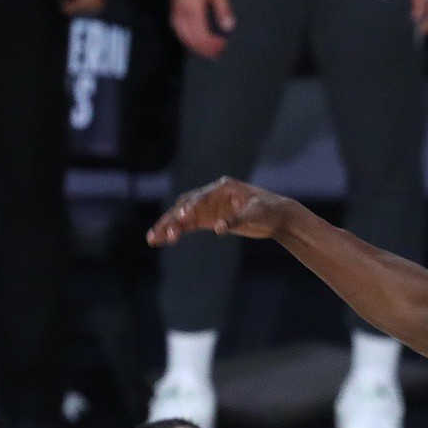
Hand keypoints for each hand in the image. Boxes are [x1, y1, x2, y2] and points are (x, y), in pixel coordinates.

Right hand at [147, 177, 294, 246]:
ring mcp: (208, 207)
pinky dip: (176, 232)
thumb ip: (237, 219)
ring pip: (182, 215)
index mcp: (223, 188)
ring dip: (168, 226)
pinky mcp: (208, 218)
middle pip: (186, 205)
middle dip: (173, 219)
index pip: (201, 197)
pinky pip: (187, 225)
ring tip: (152, 239)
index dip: (191, 207)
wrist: (276, 216)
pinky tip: (162, 240)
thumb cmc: (269, 210)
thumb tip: (219, 228)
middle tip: (161, 234)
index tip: (183, 217)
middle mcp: (211, 195)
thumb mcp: (256, 214)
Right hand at [171, 0, 234, 57]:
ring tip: (209, 51)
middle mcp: (182, 14)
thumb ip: (223, 8)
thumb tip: (228, 27)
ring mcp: (175, 14)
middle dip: (205, 49)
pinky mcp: (174, 12)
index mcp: (193, 9)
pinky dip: (188, 40)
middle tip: (218, 52)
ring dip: (196, 47)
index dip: (212, 44)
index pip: (202, 35)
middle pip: (192, 40)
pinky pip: (179, 32)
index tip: (224, 45)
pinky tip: (195, 42)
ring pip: (183, 38)